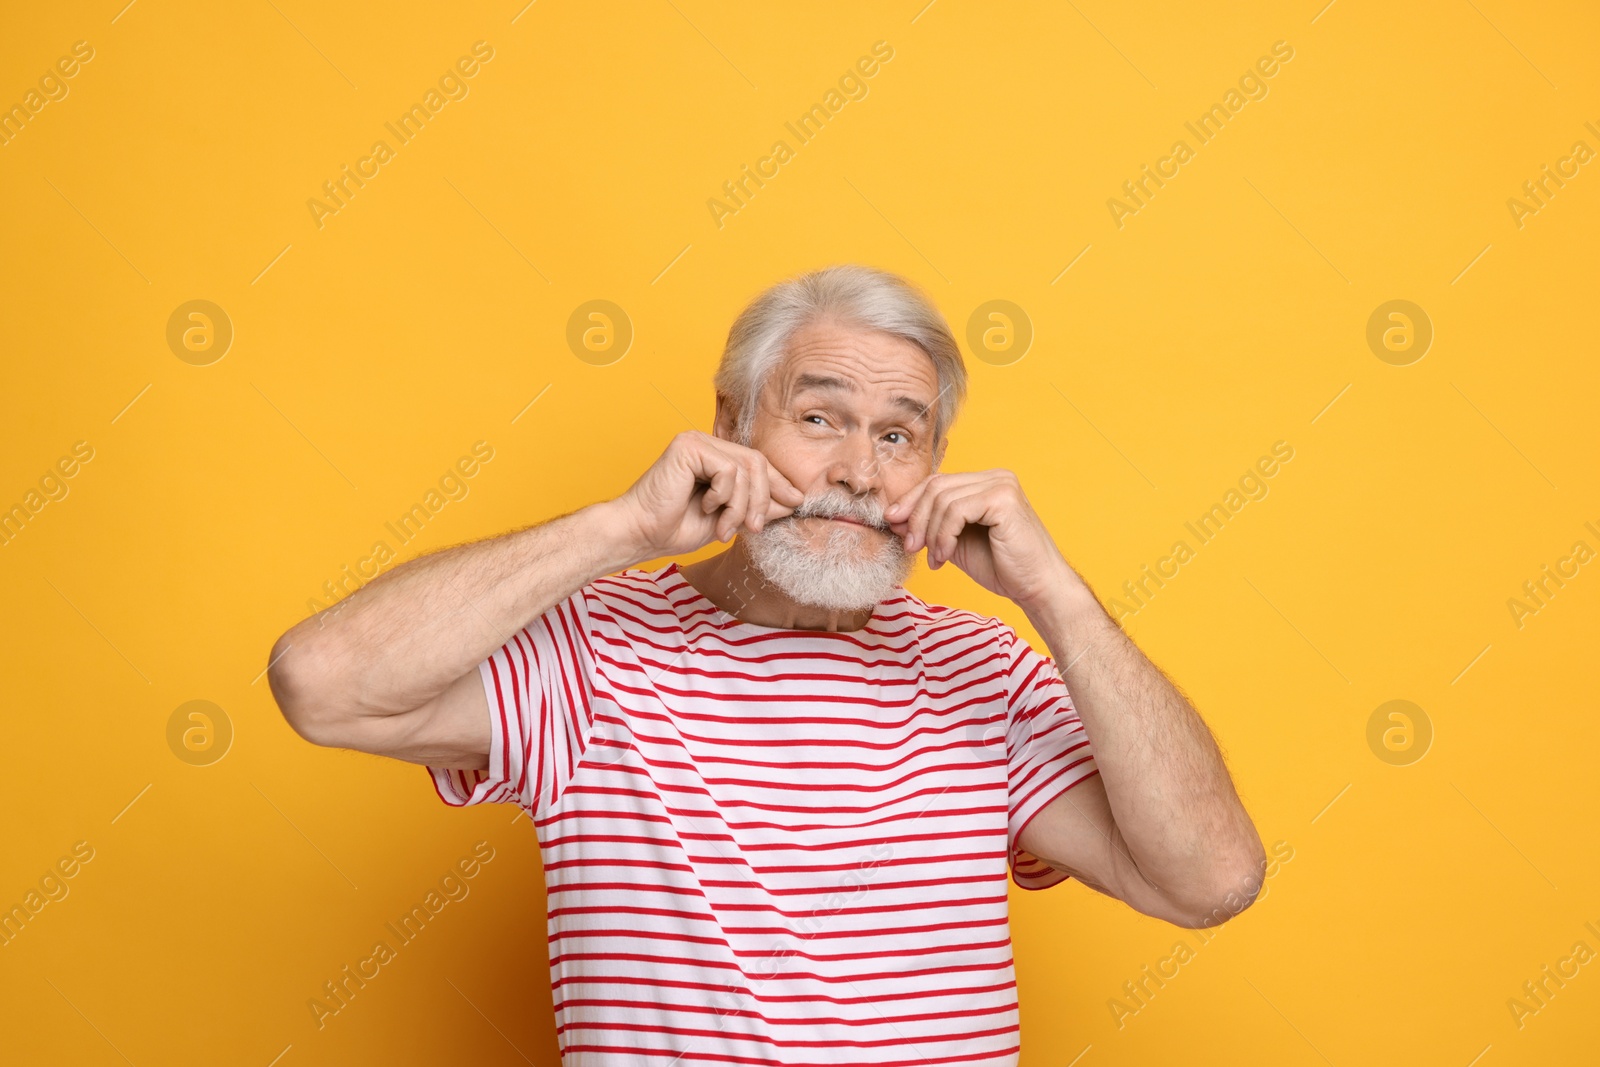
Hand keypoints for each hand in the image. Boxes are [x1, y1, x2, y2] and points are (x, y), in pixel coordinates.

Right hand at [612, 431, 805, 559]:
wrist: (642, 534)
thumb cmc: (675, 528)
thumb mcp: (728, 519)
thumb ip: (757, 506)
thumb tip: (794, 499)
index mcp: (714, 458)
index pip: (757, 463)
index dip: (779, 483)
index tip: (796, 502)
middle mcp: (706, 444)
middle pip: (757, 463)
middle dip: (762, 500)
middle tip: (753, 528)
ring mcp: (697, 442)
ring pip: (746, 468)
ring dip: (741, 506)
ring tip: (724, 527)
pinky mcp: (689, 446)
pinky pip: (728, 470)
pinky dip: (723, 496)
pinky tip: (705, 507)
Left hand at [884, 469, 1068, 606]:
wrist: (1037, 588)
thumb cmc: (1002, 568)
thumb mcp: (955, 543)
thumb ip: (931, 526)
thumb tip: (893, 517)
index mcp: (985, 483)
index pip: (937, 482)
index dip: (910, 502)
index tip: (892, 524)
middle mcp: (995, 477)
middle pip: (936, 486)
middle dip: (916, 517)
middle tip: (909, 546)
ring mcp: (1001, 485)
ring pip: (943, 499)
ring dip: (930, 533)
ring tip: (934, 558)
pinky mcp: (1003, 499)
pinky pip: (956, 511)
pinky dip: (943, 535)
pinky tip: (945, 556)